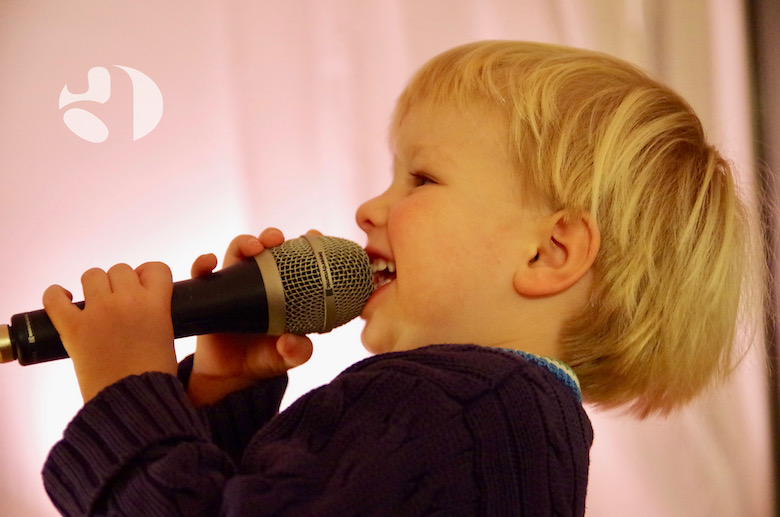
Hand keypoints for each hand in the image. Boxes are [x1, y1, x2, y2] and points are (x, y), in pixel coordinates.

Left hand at [43, 262, 176, 402]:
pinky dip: (56, 295)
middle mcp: (128, 301)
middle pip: (121, 269)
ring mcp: (99, 312)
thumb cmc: (154, 375)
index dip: (148, 276)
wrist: (134, 402)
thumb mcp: (167, 335)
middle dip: (120, 284)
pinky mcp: (73, 327)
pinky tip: (64, 299)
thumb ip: (157, 312)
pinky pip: (55, 298)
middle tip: (119, 302)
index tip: (142, 287)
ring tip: (95, 303)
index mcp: (156, 304)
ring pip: (92, 275)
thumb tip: (143, 303)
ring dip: (94, 286)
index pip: (155, 269)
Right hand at [186, 228, 314, 405]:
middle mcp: (260, 281)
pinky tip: (209, 261)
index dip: (305, 244)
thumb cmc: (264, 358)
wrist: (231, 375)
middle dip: (271, 237)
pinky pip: (202, 273)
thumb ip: (297, 352)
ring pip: (236, 252)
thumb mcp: (287, 357)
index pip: (296, 260)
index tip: (314, 234)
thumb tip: (292, 342)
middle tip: (276, 240)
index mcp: (284, 290)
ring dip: (244, 242)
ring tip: (252, 247)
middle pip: (265, 248)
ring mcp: (234, 285)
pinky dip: (203, 263)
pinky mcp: (210, 293)